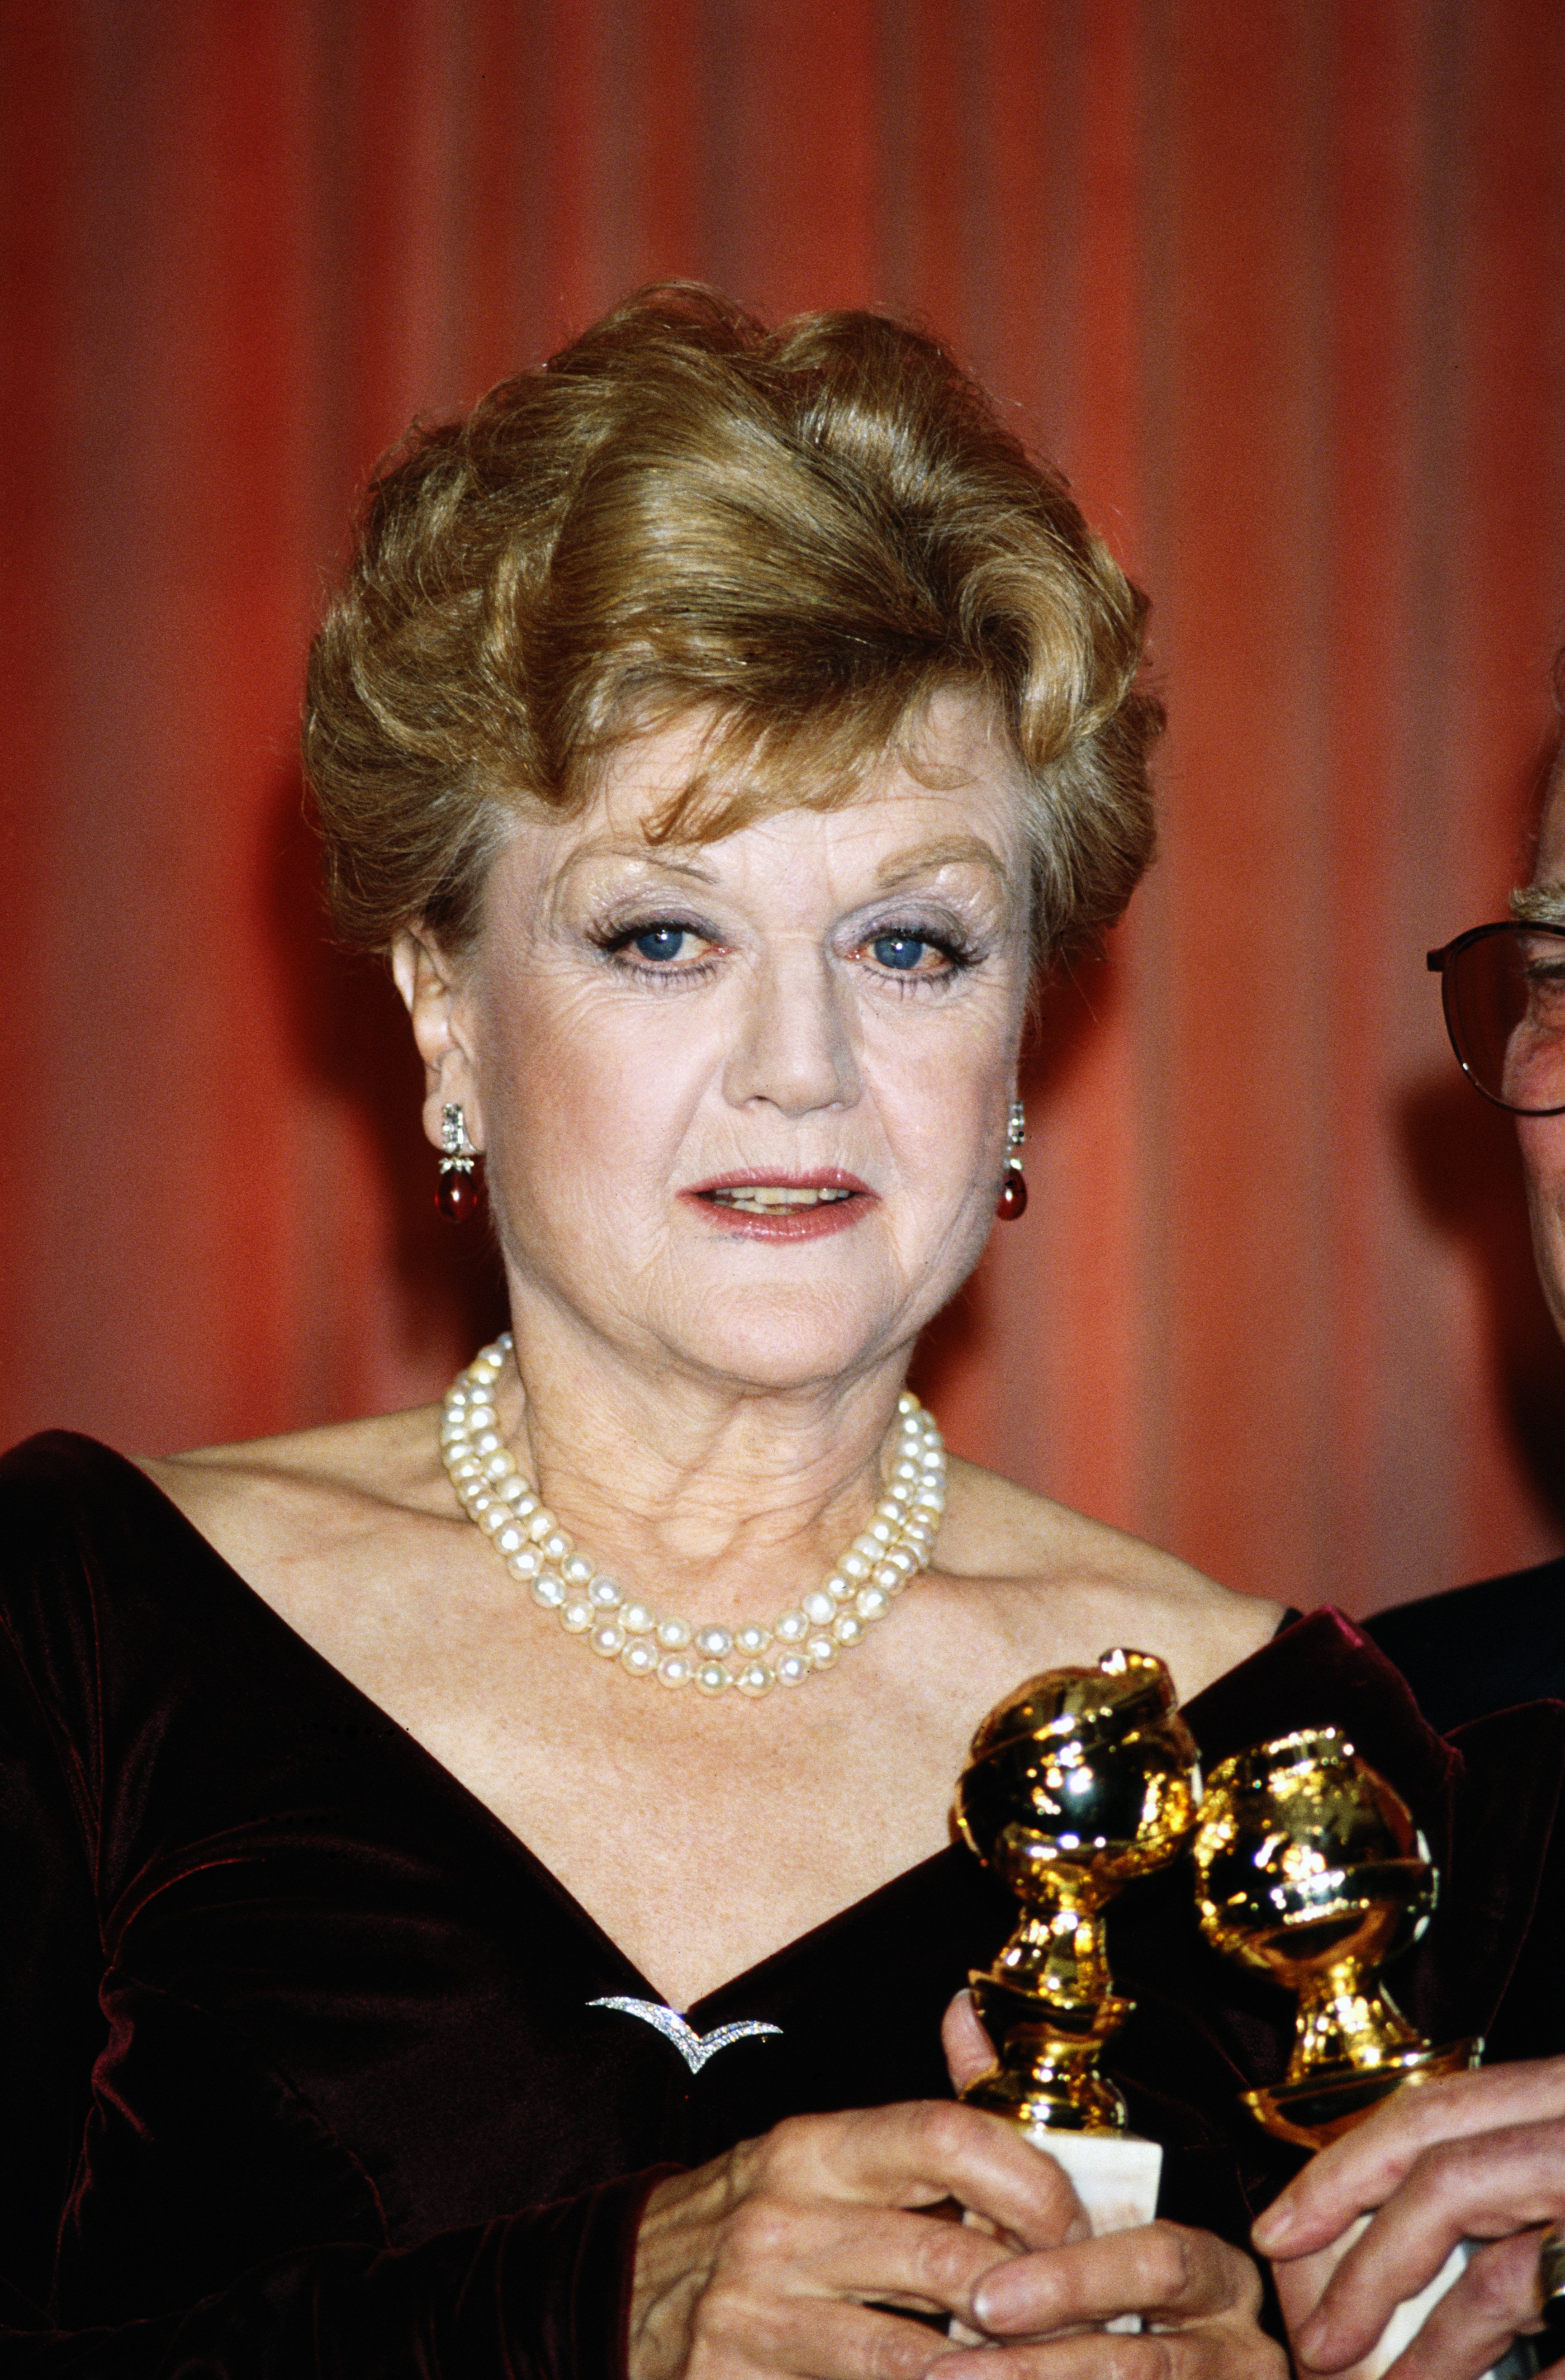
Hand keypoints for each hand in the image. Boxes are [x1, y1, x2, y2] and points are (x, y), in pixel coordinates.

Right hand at [628, 2097, 1083, 2379]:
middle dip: (1036, 2301)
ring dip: (996, 2372)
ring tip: (1042, 2372)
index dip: (1033, 2183)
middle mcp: (783, 2221)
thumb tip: (971, 2014)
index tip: (1078, 2226)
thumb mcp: (813, 2159)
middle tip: (1083, 2323)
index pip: (946, 2136)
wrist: (607, 2296)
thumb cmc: (742, 2226)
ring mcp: (758, 2311)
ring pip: (917, 2359)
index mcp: (812, 2148)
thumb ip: (910, 2125)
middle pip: (948, 2258)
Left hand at [1250, 2057, 1564, 2377]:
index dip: (1341, 2173)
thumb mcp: (1563, 2147)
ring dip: (1437, 2349)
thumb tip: (1393, 2228)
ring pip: (1502, 2277)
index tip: (1277, 2232)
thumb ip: (1502, 2168)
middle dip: (1367, 2269)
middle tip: (1314, 2346)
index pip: (1428, 2114)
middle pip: (1446, 2184)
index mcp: (1564, 2090)